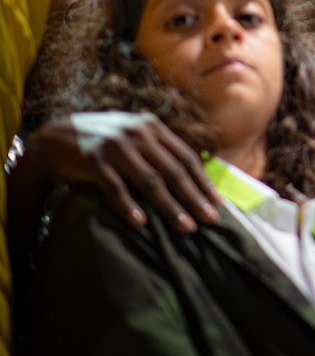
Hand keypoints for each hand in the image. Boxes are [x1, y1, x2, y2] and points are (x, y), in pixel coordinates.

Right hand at [20, 111, 220, 231]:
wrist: (55, 138)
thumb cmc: (104, 143)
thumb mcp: (135, 136)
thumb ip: (160, 150)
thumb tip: (195, 180)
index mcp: (152, 127)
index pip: (186, 156)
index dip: (203, 181)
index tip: (217, 203)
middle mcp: (138, 133)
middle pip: (173, 171)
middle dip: (194, 198)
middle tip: (211, 220)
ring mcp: (116, 146)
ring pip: (150, 181)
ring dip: (170, 207)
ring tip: (186, 227)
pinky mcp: (93, 160)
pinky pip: (115, 188)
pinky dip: (129, 206)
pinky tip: (141, 223)